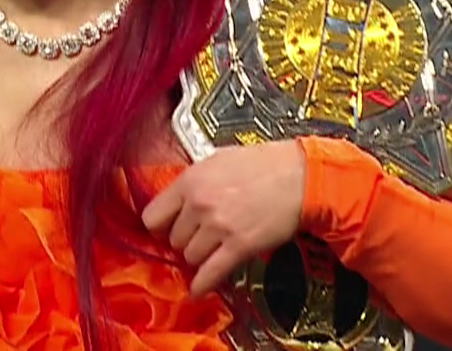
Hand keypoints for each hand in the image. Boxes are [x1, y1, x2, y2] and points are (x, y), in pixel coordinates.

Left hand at [142, 142, 306, 296]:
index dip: (159, 227)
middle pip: (174, 240)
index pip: (152, 217)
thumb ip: (193, 182)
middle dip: (184, 241)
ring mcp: (218, 227)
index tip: (165, 230)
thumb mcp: (215, 161)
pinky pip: (211, 273)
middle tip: (198, 238)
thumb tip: (177, 200)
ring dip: (199, 257)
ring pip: (191, 257)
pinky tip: (198, 290)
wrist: (299, 176)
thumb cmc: (261, 164)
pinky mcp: (240, 246)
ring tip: (212, 250)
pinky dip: (203, 284)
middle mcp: (199, 205)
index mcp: (189, 182)